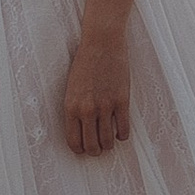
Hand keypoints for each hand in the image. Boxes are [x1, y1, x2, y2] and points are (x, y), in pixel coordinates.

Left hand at [63, 27, 131, 160]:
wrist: (102, 42)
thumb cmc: (85, 62)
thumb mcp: (72, 87)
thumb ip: (75, 109)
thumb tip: (81, 129)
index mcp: (71, 107)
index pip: (73, 141)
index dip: (79, 150)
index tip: (84, 150)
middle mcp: (87, 110)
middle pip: (91, 146)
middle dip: (95, 151)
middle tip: (98, 149)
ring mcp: (105, 106)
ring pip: (108, 141)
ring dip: (109, 145)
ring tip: (109, 142)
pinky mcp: (122, 101)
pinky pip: (123, 129)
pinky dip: (122, 135)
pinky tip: (121, 132)